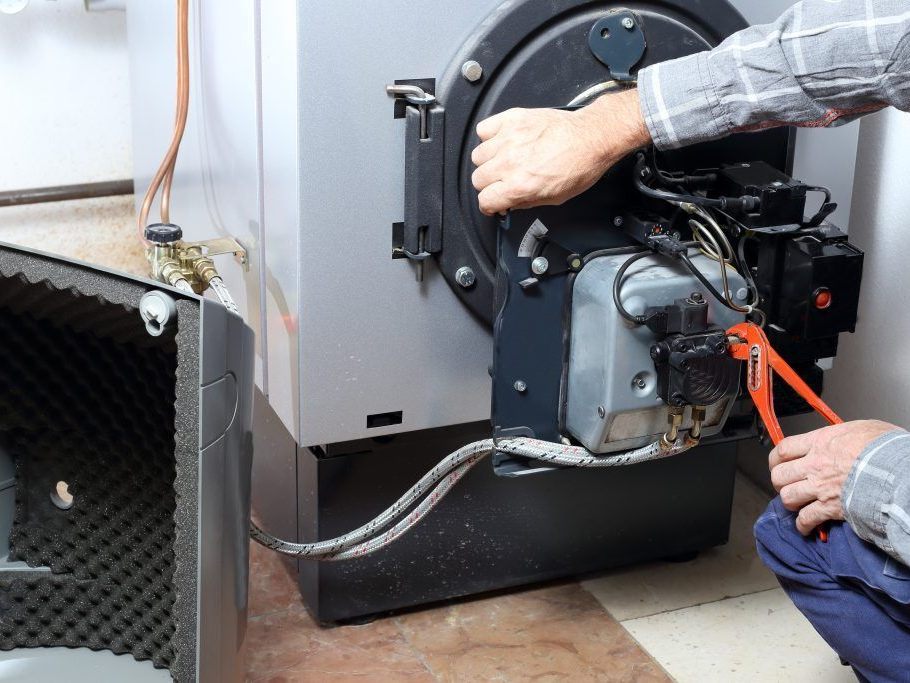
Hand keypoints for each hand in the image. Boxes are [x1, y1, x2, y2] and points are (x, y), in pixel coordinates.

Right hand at [471, 88, 650, 215]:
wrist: (592, 137)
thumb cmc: (580, 165)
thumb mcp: (554, 198)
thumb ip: (526, 202)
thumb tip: (510, 204)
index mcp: (520, 185)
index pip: (485, 200)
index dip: (489, 205)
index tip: (494, 203)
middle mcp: (510, 162)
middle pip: (477, 179)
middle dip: (488, 186)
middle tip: (501, 183)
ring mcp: (508, 139)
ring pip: (477, 156)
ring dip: (487, 162)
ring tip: (502, 161)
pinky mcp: (512, 120)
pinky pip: (484, 129)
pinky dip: (488, 136)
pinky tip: (500, 142)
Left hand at [769, 420, 901, 534]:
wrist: (898, 471)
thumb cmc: (885, 448)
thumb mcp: (861, 428)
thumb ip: (842, 434)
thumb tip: (842, 437)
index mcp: (820, 442)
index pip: (783, 449)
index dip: (776, 459)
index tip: (777, 463)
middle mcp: (814, 465)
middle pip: (779, 475)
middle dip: (780, 482)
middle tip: (787, 485)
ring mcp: (820, 487)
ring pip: (787, 497)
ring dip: (790, 502)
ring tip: (796, 503)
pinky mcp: (829, 508)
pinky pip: (806, 519)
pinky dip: (803, 525)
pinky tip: (806, 526)